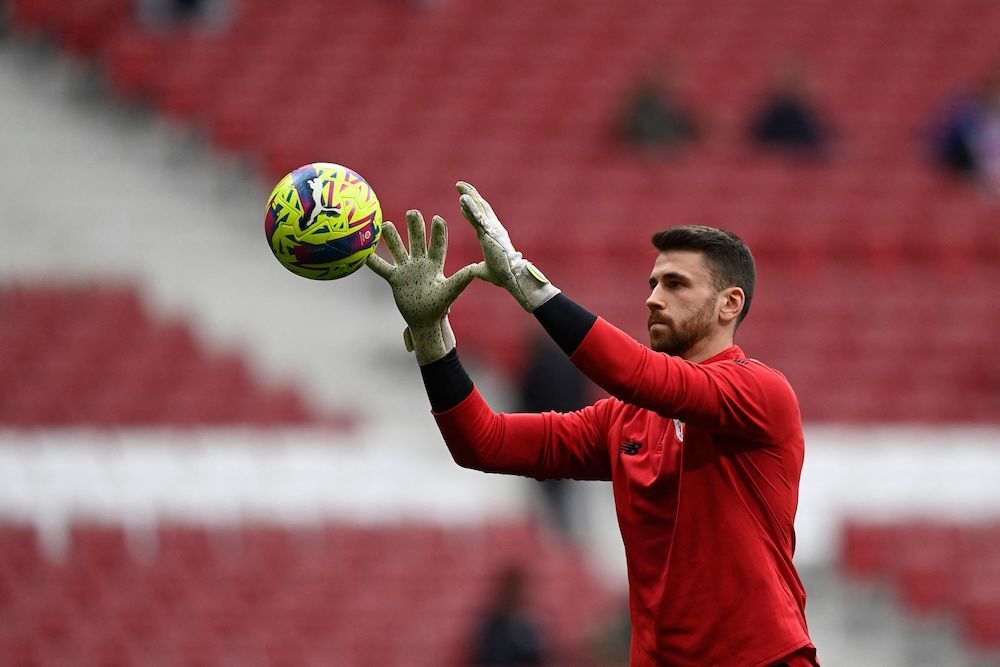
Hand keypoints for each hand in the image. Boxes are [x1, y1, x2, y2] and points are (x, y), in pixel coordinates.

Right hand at [367, 210, 485, 364]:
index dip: (438, 232)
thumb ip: (461, 279)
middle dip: (415, 227)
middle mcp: (420, 264)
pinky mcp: (395, 279)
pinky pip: (381, 268)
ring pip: (398, 250)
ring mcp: (406, 270)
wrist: (425, 321)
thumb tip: (476, 268)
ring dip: (392, 238)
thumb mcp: (451, 291)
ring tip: (387, 224)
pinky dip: (372, 261)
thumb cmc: (439, 307)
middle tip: (412, 212)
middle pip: (417, 241)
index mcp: (435, 265)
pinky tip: (363, 251)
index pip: (437, 245)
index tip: (437, 218)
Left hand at [456, 181, 559, 311]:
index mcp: (493, 235)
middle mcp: (494, 228)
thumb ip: (479, 268)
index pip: (480, 218)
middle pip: (480, 206)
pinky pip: (477, 217)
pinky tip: (462, 198)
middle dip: (470, 194)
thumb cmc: (504, 275)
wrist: (513, 278)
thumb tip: (474, 270)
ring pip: (479, 208)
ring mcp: (492, 229)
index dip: (472, 207)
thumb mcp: (485, 271)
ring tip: (458, 185)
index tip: (462, 199)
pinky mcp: (489, 233)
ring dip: (469, 195)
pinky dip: (470, 207)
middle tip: (459, 184)